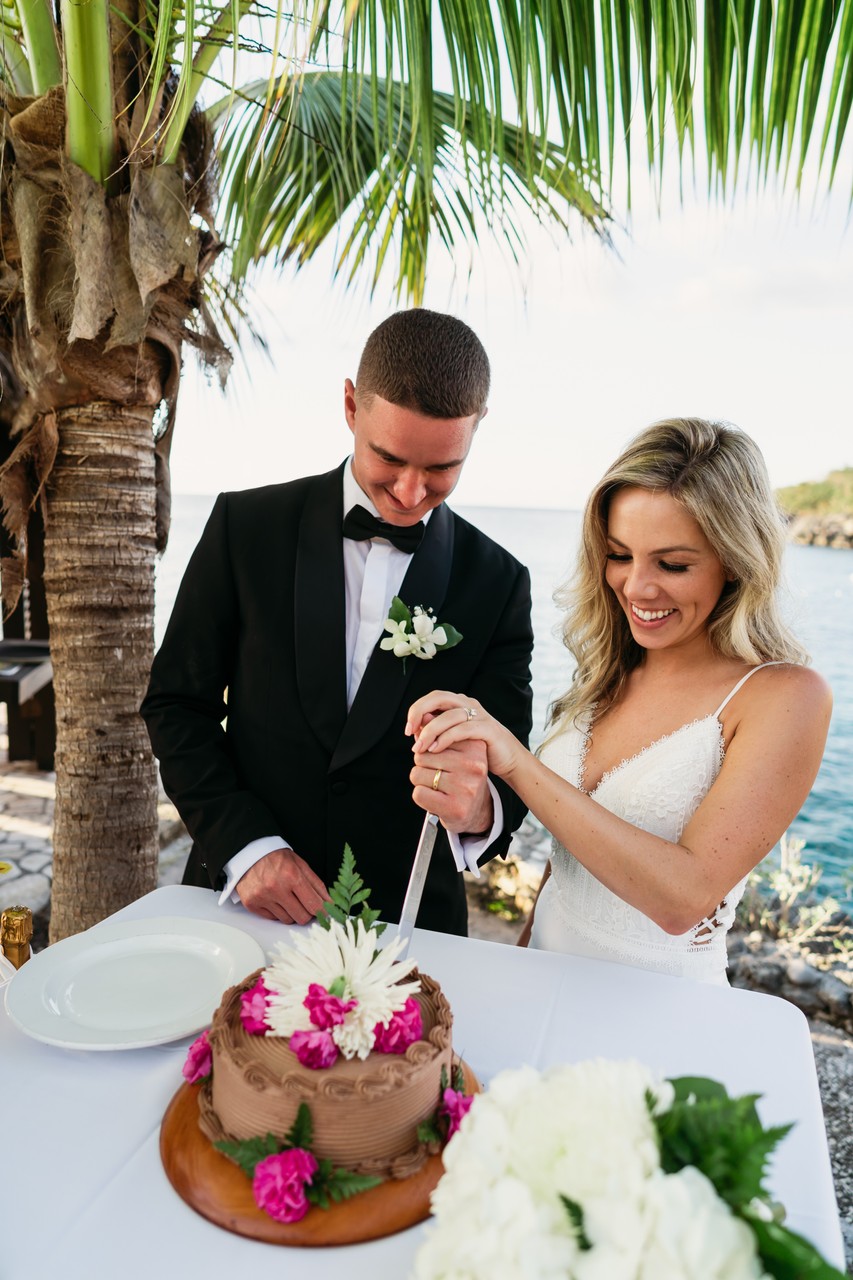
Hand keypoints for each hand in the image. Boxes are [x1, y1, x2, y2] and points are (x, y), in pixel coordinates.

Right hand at [236, 848, 328, 924]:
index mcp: (292, 876)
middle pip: (301, 917)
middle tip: (305, 904)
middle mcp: (276, 888)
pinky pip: (272, 918)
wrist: (250, 852)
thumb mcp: (301, 865)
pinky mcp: (251, 904)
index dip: (323, 911)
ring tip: (287, 898)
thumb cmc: (277, 858)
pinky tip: (275, 899)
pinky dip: (277, 912)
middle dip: (307, 913)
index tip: (326, 913)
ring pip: (287, 920)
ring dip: (291, 912)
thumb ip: (317, 885)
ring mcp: (262, 897)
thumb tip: (330, 904)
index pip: (314, 905)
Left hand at [406, 691, 523, 780]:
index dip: (416, 710)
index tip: (407, 729)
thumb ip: (436, 732)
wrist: (508, 760)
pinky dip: (446, 738)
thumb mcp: (453, 739)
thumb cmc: (477, 750)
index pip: (432, 697)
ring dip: (431, 730)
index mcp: (459, 703)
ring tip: (420, 747)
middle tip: (409, 732)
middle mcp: (469, 704)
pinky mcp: (488, 729)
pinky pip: (463, 729)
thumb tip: (414, 730)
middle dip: (420, 713)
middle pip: (439, 697)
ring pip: (449, 714)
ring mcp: (480, 715)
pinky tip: (436, 749)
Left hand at [410, 736, 492, 832]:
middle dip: (423, 766)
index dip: (428, 750)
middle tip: (440, 776)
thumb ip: (438, 736)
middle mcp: (473, 766)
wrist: (477, 811)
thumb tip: (421, 721)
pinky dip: (421, 797)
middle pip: (422, 755)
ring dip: (421, 782)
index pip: (432, 737)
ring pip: (417, 774)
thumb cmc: (461, 779)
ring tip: (438, 787)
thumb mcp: (456, 754)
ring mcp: (465, 787)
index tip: (440, 760)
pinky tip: (436, 799)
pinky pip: (418, 793)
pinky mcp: (454, 807)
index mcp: (475, 747)